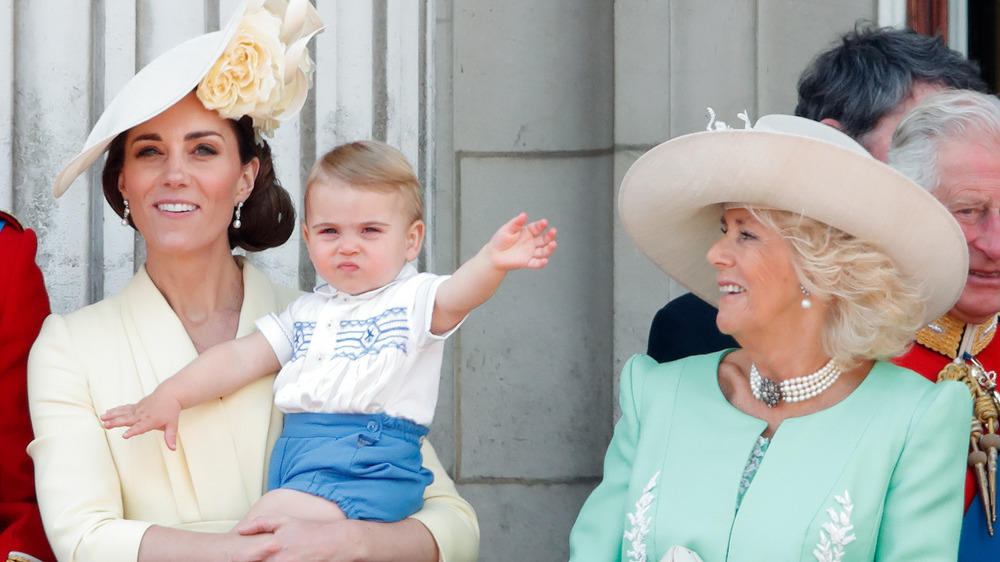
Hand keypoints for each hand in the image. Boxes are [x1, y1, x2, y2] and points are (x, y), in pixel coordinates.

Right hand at [100, 393, 181, 449]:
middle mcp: (143, 415)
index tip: (125, 435)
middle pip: (128, 419)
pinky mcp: (136, 406)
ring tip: (103, 418)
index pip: (141, 427)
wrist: (170, 395)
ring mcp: (138, 409)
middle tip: (106, 425)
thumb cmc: (170, 411)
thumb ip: (170, 437)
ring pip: (124, 412)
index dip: (133, 431)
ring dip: (113, 415)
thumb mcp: (173, 425)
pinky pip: (124, 408)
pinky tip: (107, 412)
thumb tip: (173, 448)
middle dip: (117, 422)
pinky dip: (116, 410)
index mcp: (151, 420)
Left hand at [233, 516, 369, 561]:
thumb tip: (241, 530)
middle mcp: (279, 559)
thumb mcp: (286, 520)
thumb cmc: (310, 530)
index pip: (244, 557)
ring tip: (275, 559)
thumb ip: (262, 524)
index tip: (231, 559)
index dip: (236, 559)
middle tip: (244, 561)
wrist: (336, 542)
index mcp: (273, 544)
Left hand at [486, 212, 556, 270]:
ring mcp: (530, 252)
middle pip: (544, 239)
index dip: (541, 225)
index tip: (544, 222)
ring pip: (543, 251)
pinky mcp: (527, 262)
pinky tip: (545, 261)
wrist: (493, 255)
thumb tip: (524, 214)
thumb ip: (516, 223)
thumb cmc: (500, 240)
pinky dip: (541, 263)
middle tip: (553, 231)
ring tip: (553, 244)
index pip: (537, 227)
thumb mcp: (507, 229)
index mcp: (528, 232)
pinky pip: (536, 263)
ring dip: (549, 248)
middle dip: (550, 235)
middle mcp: (532, 242)